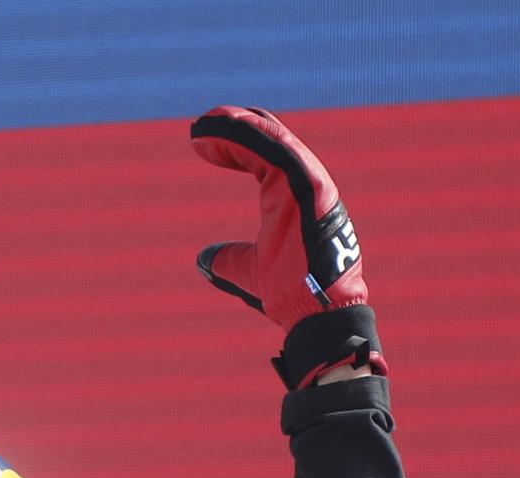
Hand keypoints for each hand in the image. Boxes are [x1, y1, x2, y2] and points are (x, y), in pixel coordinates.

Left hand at [190, 105, 385, 387]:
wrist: (317, 314)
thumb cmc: (291, 294)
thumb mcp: (249, 271)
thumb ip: (229, 260)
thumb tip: (204, 259)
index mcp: (295, 197)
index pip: (264, 157)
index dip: (234, 145)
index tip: (202, 144)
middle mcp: (306, 184)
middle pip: (270, 138)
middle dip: (235, 125)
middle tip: (202, 122)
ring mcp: (309, 183)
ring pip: (270, 138)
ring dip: (235, 126)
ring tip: (203, 123)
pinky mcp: (306, 186)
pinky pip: (271, 148)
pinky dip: (241, 137)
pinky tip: (214, 132)